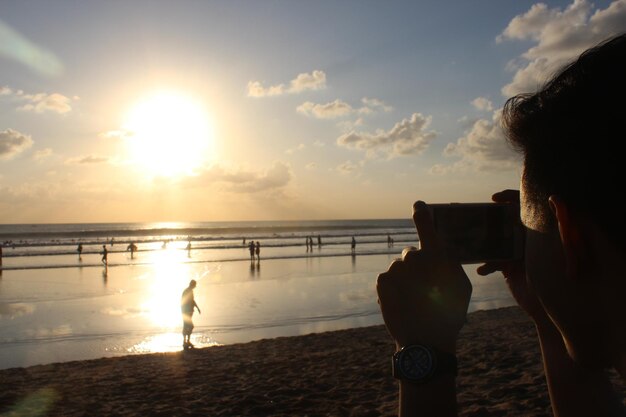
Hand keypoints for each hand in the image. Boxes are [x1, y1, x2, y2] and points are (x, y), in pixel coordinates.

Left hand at [376, 201, 471, 352]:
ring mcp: (397, 268)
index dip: (422, 214)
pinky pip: (388, 278)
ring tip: (414, 300)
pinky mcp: (382, 280)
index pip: (427, 227)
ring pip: (399, 268)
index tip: (418, 204)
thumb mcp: (461, 287)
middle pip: (412, 254)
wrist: (425, 340)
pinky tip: (402, 302)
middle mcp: (415, 257)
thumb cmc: (449, 315)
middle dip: (416, 266)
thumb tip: (441, 252)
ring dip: (404, 279)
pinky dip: (392, 288)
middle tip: (424, 288)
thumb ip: (450, 264)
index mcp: (437, 256)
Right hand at [476, 190, 545, 320]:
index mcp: (539, 229)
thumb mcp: (558, 248)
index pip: (524, 207)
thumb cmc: (561, 276)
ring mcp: (515, 252)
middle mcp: (526, 238)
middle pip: (505, 221)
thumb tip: (549, 201)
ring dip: (483, 242)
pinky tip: (482, 270)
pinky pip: (492, 263)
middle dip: (490, 217)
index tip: (495, 199)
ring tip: (472, 242)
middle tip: (477, 215)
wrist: (553, 305)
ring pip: (495, 241)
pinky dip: (486, 265)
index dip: (510, 198)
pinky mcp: (507, 268)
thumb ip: (554, 227)